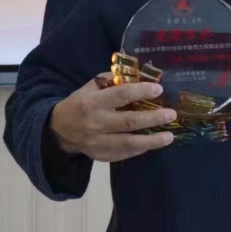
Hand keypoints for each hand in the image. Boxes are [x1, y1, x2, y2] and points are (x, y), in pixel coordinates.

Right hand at [48, 73, 177, 162]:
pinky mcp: (101, 155)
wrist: (59, 129)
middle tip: (171, 114)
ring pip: (129, 143)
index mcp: (93, 102)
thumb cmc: (81, 103)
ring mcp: (98, 142)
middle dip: (153, 118)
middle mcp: (96, 123)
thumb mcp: (91, 87)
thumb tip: (140, 76)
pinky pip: (124, 153)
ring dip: (152, 140)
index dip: (141, 91)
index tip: (159, 89)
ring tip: (169, 136)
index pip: (121, 95)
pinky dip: (140, 149)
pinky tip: (154, 144)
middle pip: (129, 121)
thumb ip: (113, 81)